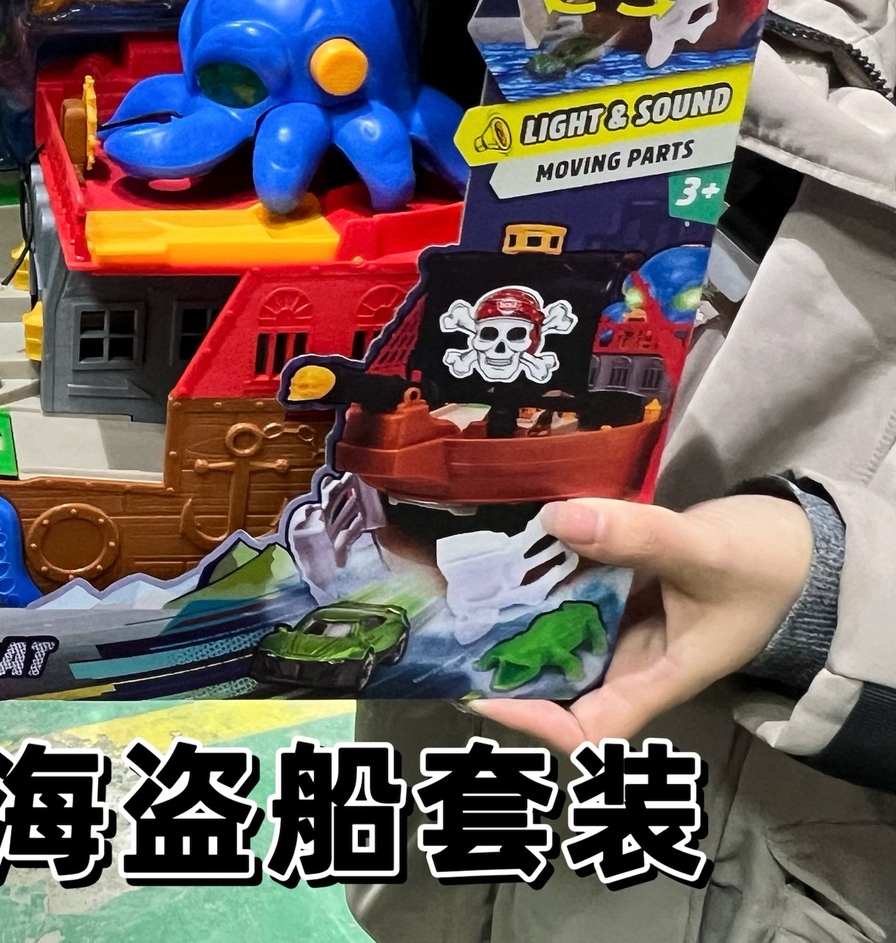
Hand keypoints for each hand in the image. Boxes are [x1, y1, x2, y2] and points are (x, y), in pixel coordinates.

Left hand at [470, 494, 812, 753]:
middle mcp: (632, 662)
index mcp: (658, 678)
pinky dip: (539, 580)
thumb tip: (559, 520)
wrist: (801, 546)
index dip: (536, 723)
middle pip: (555, 684)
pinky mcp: (618, 594)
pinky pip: (569, 598)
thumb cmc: (767, 566)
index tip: (482, 693)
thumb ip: (639, 539)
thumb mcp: (704, 551)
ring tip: (465, 585)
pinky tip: (508, 550)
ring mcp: (624, 629)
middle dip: (504, 662)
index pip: (590, 730)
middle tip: (451, 624)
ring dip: (515, 618)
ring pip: (556, 638)